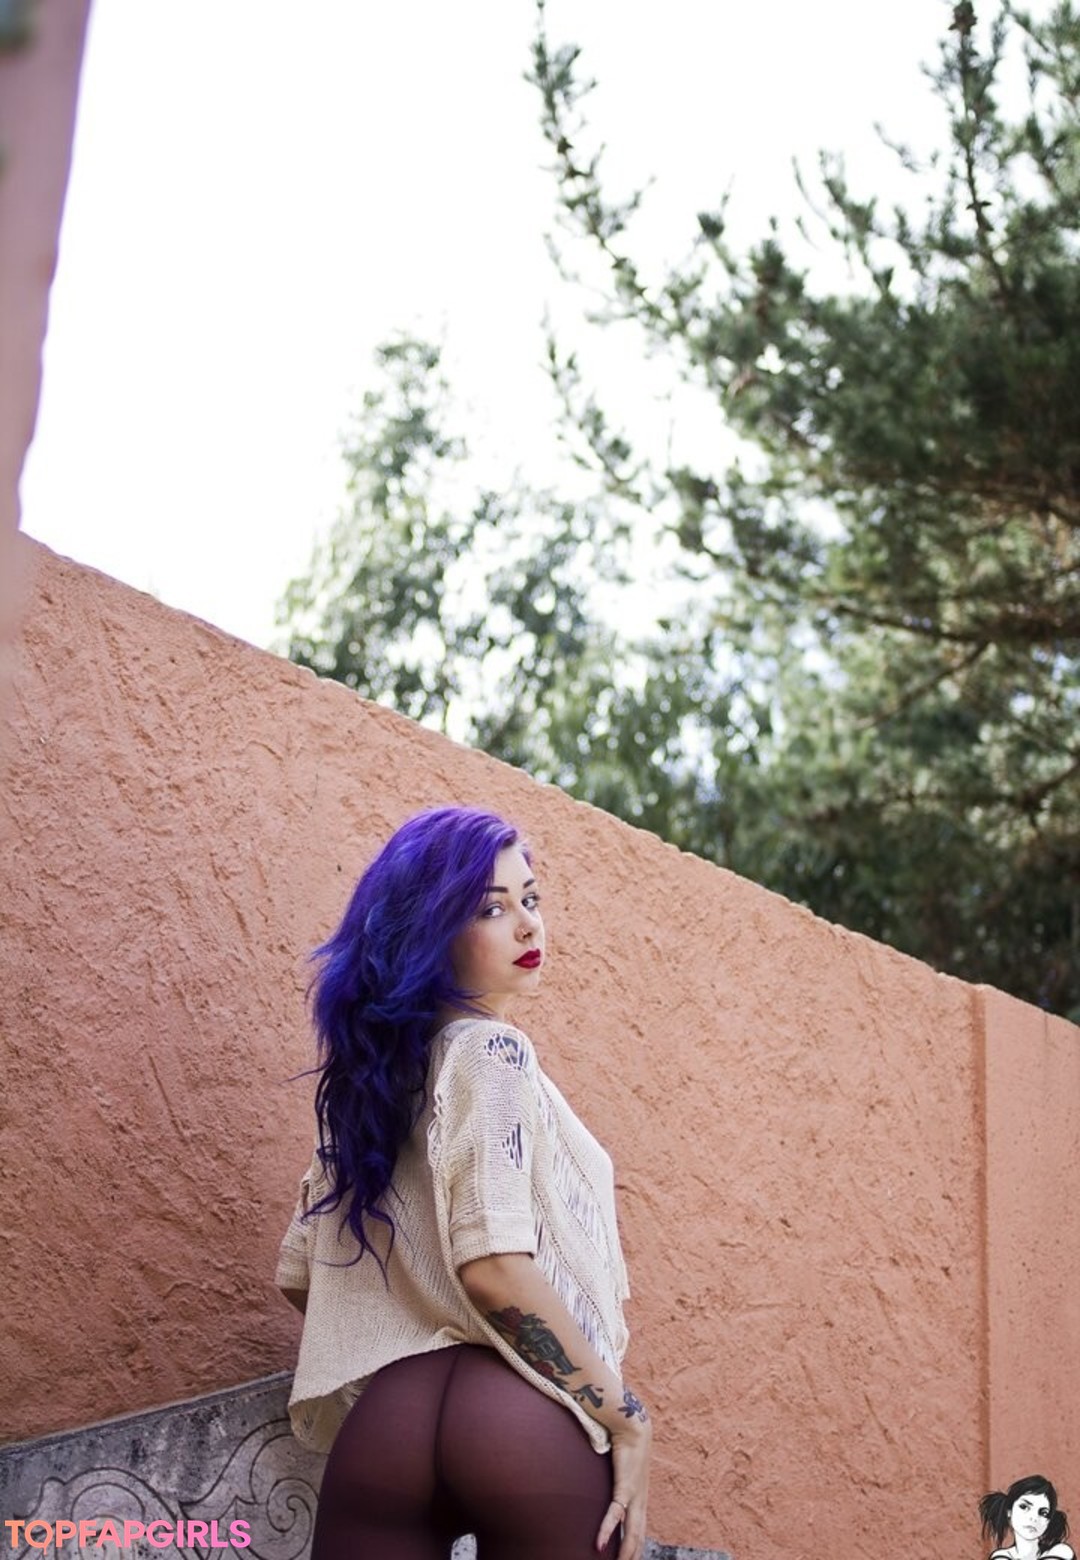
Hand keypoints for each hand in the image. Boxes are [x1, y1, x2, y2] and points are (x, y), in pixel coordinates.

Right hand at [596, 1413, 651, 1559]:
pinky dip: (606, 1530)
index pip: (639, 1534)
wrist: (633, 1427)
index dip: (635, 1550)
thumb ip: (617, 1484)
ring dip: (624, 1553)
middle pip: (638, 1539)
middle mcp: (640, 1502)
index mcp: (640, 1501)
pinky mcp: (625, 1487)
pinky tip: (599, 1544)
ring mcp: (635, 1496)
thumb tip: (608, 1490)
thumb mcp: (623, 1472)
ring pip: (632, 1532)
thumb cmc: (625, 1447)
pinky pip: (615, 1514)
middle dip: (631, 1556)